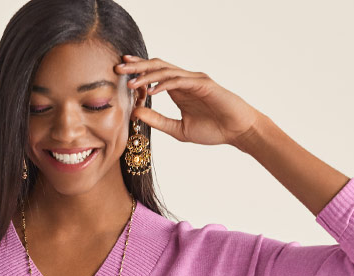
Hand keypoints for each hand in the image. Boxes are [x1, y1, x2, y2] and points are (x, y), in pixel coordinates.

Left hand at [116, 54, 262, 147]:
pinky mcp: (203, 84)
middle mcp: (184, 81)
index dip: (137, 73)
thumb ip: (158, 121)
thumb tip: (136, 114)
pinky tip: (151, 91)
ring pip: (165, 71)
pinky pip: (179, 81)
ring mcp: (193, 80)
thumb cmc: (212, 130)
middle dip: (136, 67)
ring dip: (146, 75)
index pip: (154, 76)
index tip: (120, 75)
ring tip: (130, 81)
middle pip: (156, 67)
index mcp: (177, 90)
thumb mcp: (178, 130)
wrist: (237, 131)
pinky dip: (164, 84)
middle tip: (117, 69)